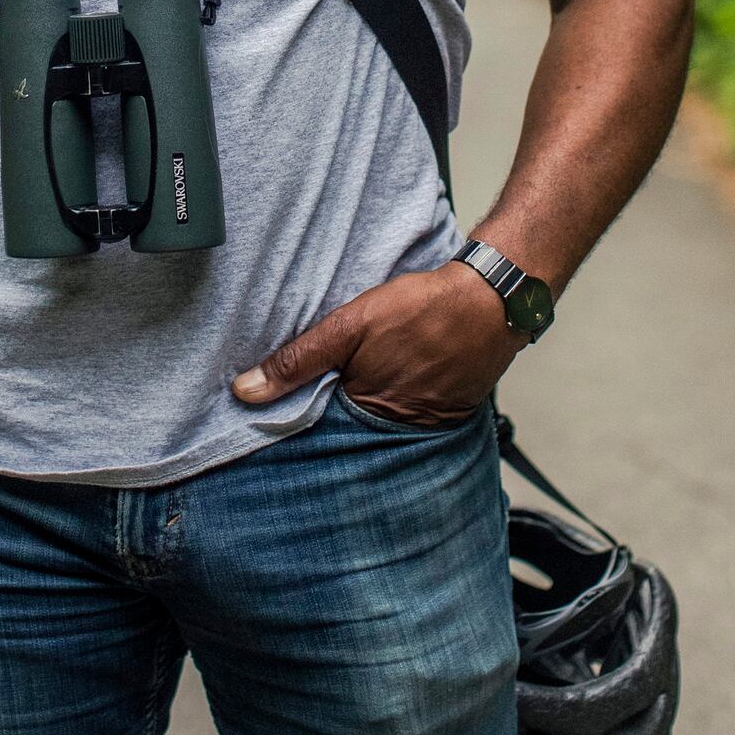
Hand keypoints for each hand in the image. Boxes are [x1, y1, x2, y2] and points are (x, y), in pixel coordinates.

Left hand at [231, 260, 523, 426]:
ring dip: (356, 412)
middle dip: (323, 421)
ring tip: (342, 390)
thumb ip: (298, 360)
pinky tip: (381, 382)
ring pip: (373, 426)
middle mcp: (394, 433)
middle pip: (344, 434)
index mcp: (365, 416)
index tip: (266, 418)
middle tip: (301, 403)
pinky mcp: (442, 414)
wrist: (490, 301)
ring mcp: (422, 426)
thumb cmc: (420, 310)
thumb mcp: (348, 326)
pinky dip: (388, 403)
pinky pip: (403, 416)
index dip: (293, 420)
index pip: (315, 433)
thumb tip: (244, 392)